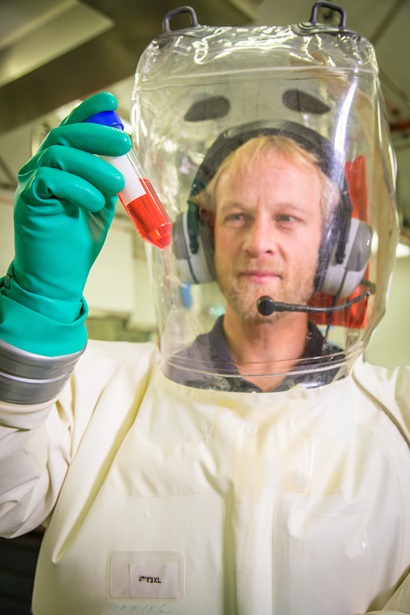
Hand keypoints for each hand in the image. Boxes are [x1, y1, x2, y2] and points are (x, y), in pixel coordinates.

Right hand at [7, 92, 130, 321]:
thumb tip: (123, 157)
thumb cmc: (77, 243)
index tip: (110, 102)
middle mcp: (41, 169)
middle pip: (65, 136)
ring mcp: (32, 184)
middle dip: (97, 135)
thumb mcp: (100, 204)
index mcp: (59, 167)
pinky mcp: (28, 201)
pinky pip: (50, 179)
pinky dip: (78, 187)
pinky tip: (94, 202)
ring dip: (94, 166)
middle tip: (124, 144)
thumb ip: (106, 178)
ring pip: (60, 155)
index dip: (88, 112)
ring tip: (117, 186)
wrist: (58, 277)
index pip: (71, 130)